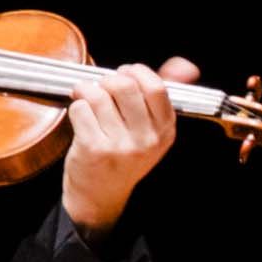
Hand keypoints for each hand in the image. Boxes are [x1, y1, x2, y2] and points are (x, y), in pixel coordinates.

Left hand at [62, 58, 196, 235]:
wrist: (101, 196)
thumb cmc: (124, 156)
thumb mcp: (151, 129)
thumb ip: (163, 94)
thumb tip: (185, 65)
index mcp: (165, 130)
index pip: (156, 87)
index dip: (136, 72)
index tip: (124, 74)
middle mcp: (147, 140)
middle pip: (124, 85)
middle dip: (107, 80)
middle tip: (101, 87)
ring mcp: (121, 146)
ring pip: (98, 94)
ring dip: (86, 91)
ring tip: (86, 98)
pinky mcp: (94, 150)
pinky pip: (80, 109)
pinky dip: (76, 107)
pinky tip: (80, 117)